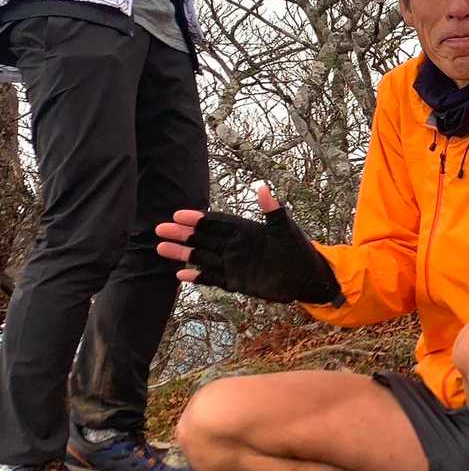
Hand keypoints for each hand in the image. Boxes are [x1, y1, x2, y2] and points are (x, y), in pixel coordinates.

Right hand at [155, 183, 342, 304]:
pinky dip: (197, 277)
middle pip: (203, 239)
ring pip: (203, 257)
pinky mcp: (236, 282)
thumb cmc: (298, 250)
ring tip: (160, 248)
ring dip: (182, 253)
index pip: (216, 223)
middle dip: (182, 234)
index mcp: (245, 230)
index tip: (178, 214)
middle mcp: (235, 246)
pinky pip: (212, 279)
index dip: (198, 219)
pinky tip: (180, 274)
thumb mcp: (286, 229)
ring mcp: (233, 264)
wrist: (307, 277)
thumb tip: (263, 188)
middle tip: (160, 228)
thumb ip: (273, 210)